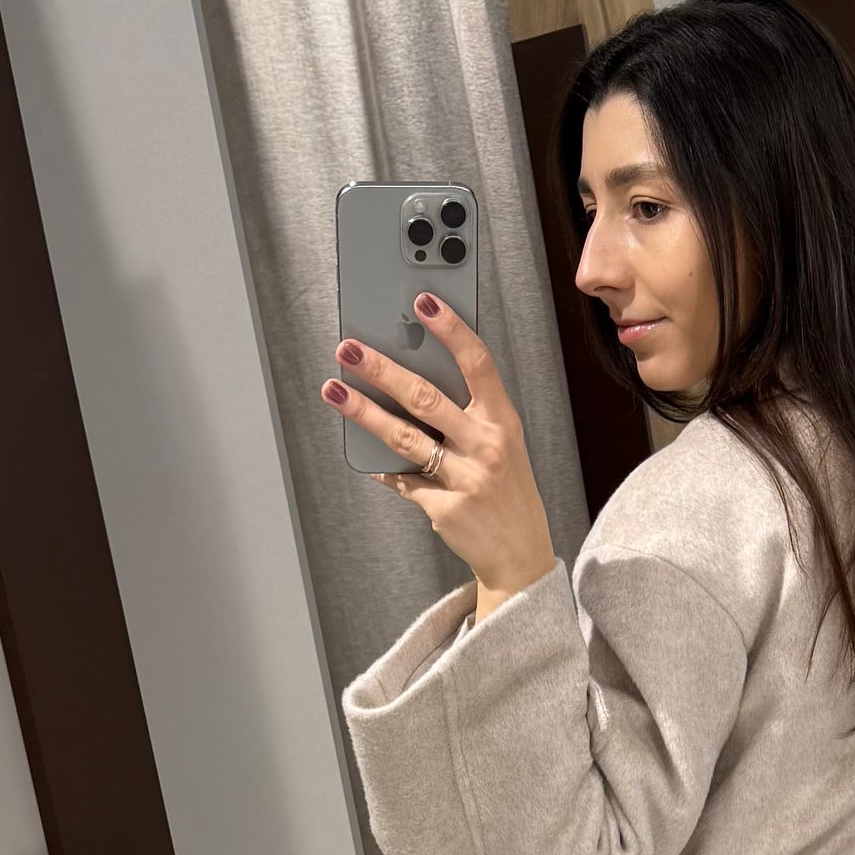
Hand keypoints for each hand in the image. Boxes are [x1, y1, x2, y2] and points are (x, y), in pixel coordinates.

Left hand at [323, 297, 555, 612]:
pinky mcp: (445, 509)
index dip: (451, 330)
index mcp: (502, 421)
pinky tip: (368, 460)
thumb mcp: (501, 443)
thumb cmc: (505, 490)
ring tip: (335, 391)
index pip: (477, 364)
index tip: (424, 301)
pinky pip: (403, 482)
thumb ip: (468, 412)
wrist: (519, 553)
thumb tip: (413, 374)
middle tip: (350, 349)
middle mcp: (486, 446)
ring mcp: (466, 479)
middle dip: (382, 369)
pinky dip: (384, 470)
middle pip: (426, 397)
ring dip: (364, 412)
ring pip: (404, 437)